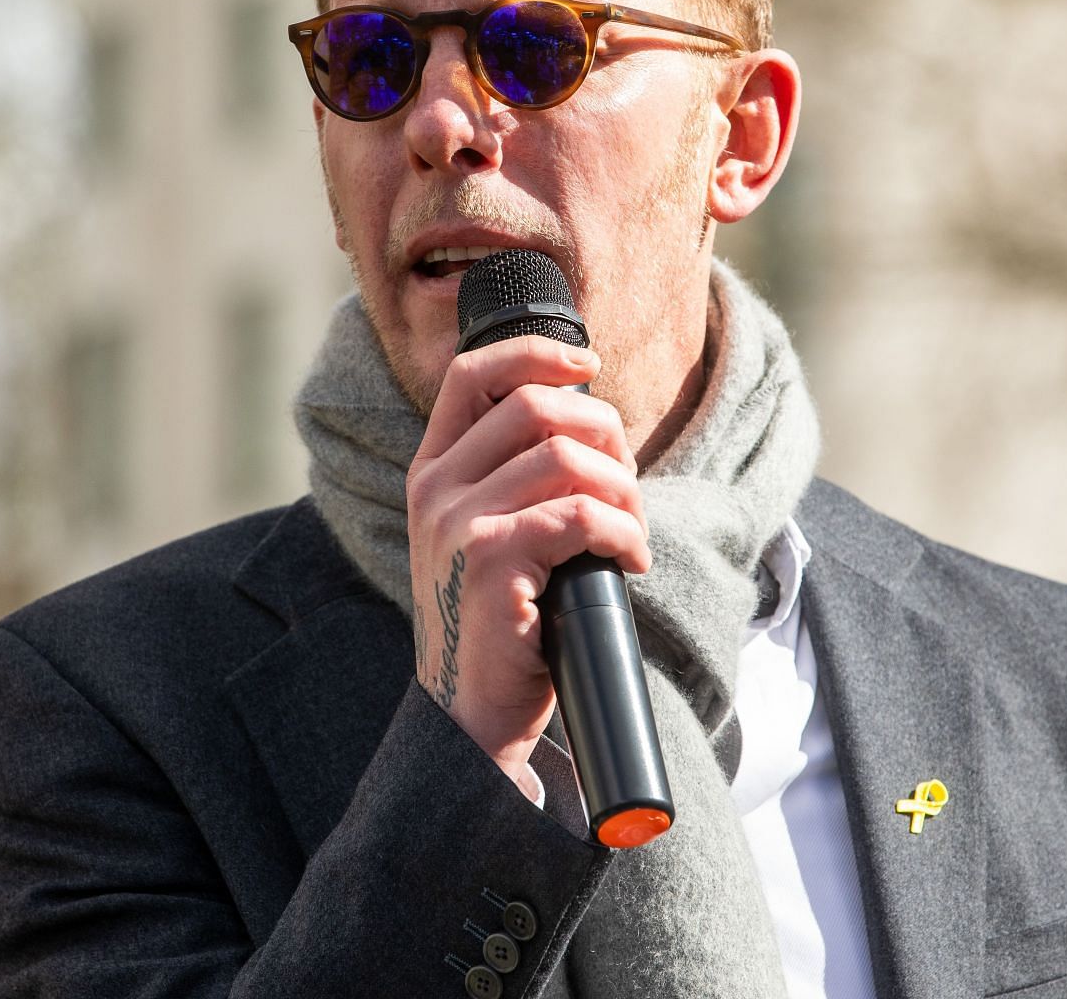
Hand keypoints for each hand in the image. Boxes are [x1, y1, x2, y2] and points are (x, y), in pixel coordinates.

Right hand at [405, 335, 650, 793]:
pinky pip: (582, 514)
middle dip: (604, 433)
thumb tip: (594, 423)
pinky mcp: (491, 559)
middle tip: (628, 483)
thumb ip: (515, 477)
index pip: (472, 373)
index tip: (589, 364)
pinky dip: (624, 532)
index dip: (535, 354)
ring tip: (633, 531)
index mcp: (433, 471)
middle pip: (535, 407)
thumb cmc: (499, 621)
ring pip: (565, 458)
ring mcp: (458, 522)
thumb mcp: (488, 534)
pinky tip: (630, 561)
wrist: (472, 712)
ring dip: (623, 490)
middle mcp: (436, 488)